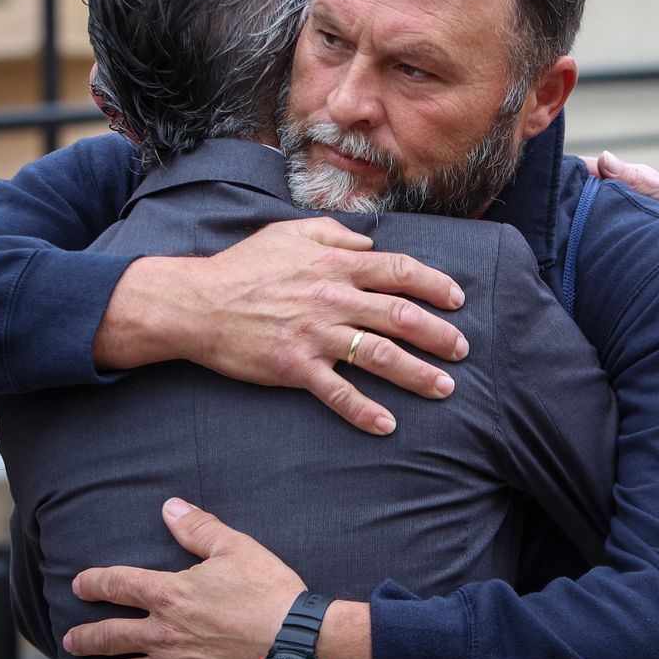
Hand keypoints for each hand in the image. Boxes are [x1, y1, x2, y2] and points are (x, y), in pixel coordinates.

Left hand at [64, 498, 304, 658]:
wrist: (296, 643)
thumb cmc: (269, 592)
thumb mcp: (236, 548)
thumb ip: (198, 528)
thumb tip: (170, 507)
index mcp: (169, 593)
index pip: (117, 584)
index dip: (93, 583)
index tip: (78, 585)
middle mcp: (161, 633)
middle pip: (108, 636)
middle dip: (84, 637)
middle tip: (71, 640)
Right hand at [94, 217, 469, 434]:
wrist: (196, 303)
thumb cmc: (243, 266)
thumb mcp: (290, 233)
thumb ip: (335, 236)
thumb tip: (369, 242)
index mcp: (335, 266)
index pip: (399, 272)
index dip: (434, 284)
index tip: (457, 299)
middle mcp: (332, 299)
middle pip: (400, 316)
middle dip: (439, 334)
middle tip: (462, 349)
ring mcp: (315, 335)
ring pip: (379, 356)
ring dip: (417, 374)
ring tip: (444, 388)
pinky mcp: (295, 368)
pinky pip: (337, 392)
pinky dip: (364, 411)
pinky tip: (386, 425)